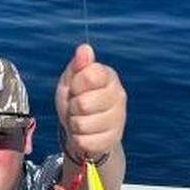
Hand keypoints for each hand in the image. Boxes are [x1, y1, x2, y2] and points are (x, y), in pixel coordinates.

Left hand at [54, 43, 126, 159]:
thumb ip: (77, 66)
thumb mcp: (71, 81)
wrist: (83, 129)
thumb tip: (84, 48)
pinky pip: (84, 141)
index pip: (89, 76)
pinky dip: (78, 139)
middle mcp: (119, 96)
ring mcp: (118, 119)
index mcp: (109, 76)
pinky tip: (85, 134)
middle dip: (72, 107)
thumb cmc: (76, 100)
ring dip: (74, 124)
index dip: (76, 84)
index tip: (76, 88)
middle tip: (76, 107)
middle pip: (83, 103)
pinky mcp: (113, 140)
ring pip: (82, 124)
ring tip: (80, 120)